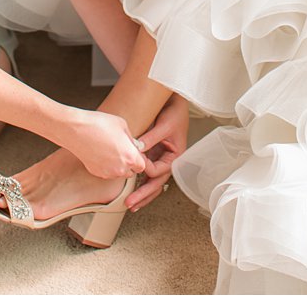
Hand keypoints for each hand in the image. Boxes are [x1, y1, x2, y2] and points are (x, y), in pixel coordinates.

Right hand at [60, 106, 149, 179]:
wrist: (75, 129)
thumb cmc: (99, 124)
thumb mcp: (122, 124)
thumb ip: (131, 138)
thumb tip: (133, 145)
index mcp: (131, 157)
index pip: (142, 165)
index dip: (138, 158)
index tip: (132, 151)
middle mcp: (121, 168)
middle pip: (131, 171)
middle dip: (128, 162)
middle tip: (119, 149)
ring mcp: (108, 173)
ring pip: (118, 172)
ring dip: (117, 165)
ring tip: (108, 149)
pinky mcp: (96, 173)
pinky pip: (106, 172)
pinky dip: (105, 165)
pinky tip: (99, 152)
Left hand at [126, 95, 188, 210]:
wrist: (174, 101)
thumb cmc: (174, 113)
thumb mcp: (164, 125)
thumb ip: (151, 138)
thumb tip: (137, 148)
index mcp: (175, 156)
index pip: (159, 170)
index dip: (146, 169)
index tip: (136, 163)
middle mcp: (167, 160)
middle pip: (156, 183)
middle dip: (143, 195)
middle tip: (131, 204)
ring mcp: (159, 159)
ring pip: (151, 181)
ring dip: (142, 193)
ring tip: (131, 204)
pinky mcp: (152, 154)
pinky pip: (145, 171)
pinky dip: (139, 181)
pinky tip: (131, 190)